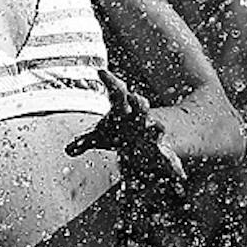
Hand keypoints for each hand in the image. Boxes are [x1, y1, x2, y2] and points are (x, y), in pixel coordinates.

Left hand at [65, 69, 185, 183]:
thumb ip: (85, 141)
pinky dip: (173, 167)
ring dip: (156, 128)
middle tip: (137, 99)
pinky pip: (168, 158)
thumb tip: (68, 150)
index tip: (101, 71)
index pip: (116, 92)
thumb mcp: (102, 135)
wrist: (152, 136)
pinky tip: (179, 175)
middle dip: (139, 103)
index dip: (110, 81)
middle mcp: (141, 117)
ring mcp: (154, 132)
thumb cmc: (121, 131)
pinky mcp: (163, 151)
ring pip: (156, 127)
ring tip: (156, 129)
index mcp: (124, 110)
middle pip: (140, 106)